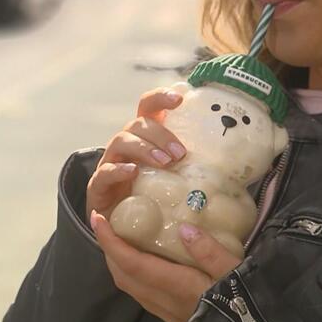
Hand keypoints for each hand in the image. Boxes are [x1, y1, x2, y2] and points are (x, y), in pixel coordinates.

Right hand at [86, 88, 186, 218]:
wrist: (119, 223)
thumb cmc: (150, 194)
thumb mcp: (172, 175)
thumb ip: (189, 165)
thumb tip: (223, 164)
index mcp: (145, 136)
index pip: (149, 107)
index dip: (161, 98)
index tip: (180, 98)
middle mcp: (126, 144)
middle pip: (138, 123)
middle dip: (161, 134)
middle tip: (180, 153)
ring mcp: (110, 162)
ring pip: (121, 141)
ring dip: (145, 148)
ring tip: (165, 163)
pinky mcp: (98, 184)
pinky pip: (105, 171)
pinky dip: (119, 170)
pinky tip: (133, 172)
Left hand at [91, 210, 241, 321]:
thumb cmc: (244, 302)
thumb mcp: (235, 271)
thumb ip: (210, 251)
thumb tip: (184, 227)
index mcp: (178, 287)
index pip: (133, 263)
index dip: (111, 242)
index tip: (98, 219)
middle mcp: (165, 301)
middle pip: (124, 275)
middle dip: (109, 249)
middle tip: (107, 223)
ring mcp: (166, 311)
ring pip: (130, 286)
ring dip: (119, 261)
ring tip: (121, 237)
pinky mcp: (171, 315)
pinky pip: (141, 293)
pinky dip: (133, 273)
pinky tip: (144, 259)